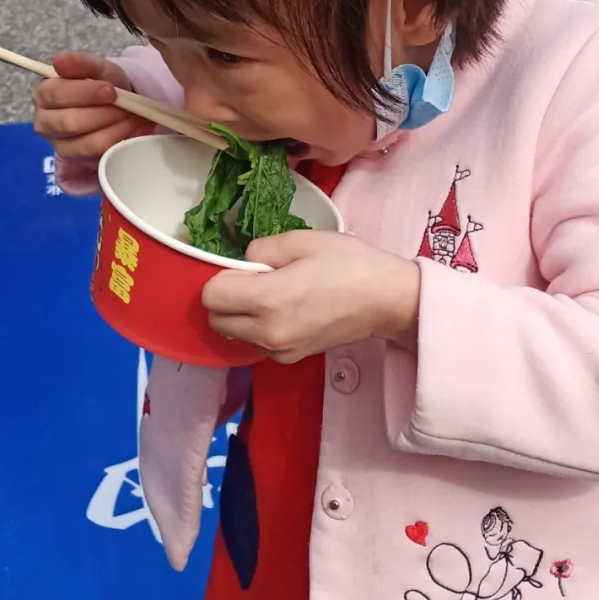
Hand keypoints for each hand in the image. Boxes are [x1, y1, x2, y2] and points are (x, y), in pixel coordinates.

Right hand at [32, 51, 151, 159]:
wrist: (117, 105)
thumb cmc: (102, 85)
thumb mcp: (98, 68)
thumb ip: (81, 63)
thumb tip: (59, 60)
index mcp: (44, 93)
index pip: (58, 95)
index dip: (86, 93)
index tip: (111, 89)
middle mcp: (44, 122)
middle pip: (70, 123)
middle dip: (104, 113)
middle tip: (127, 106)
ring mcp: (59, 145)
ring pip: (87, 143)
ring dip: (115, 128)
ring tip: (133, 116)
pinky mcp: (77, 160)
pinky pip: (99, 155)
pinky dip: (119, 140)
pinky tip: (130, 128)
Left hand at [202, 231, 420, 363]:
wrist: (388, 300)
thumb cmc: (349, 264)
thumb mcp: (302, 240)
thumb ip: (261, 249)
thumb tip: (245, 263)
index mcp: (266, 300)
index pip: (210, 296)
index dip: (223, 276)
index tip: (249, 269)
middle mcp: (266, 332)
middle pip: (216, 319)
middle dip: (228, 298)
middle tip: (260, 280)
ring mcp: (278, 350)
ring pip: (234, 334)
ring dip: (243, 315)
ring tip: (278, 295)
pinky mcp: (290, 359)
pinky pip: (257, 343)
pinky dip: (261, 328)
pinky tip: (289, 312)